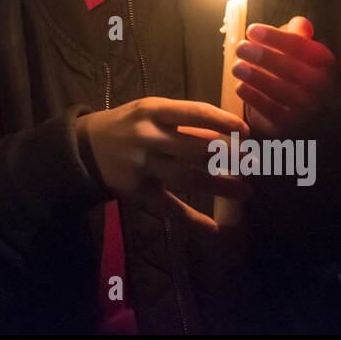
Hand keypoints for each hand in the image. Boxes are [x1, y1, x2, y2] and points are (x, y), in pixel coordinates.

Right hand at [76, 97, 251, 235]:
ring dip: (220, 186)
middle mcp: (147, 136)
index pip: (195, 112)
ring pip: (187, 178)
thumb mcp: (152, 112)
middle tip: (254, 164)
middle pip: (195, 148)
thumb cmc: (129, 124)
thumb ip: (186, 121)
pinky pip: (167, 207)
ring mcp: (141, 165)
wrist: (86, 146)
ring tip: (246, 191)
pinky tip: (213, 229)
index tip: (247, 131)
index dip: (224, 121)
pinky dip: (191, 220)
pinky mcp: (136, 190)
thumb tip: (229, 134)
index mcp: (153, 110)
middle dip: (229, 157)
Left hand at [233, 16, 334, 137]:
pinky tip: (240, 87)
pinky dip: (255, 99)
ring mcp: (307, 107)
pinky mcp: (291, 124)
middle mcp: (321, 85)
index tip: (251, 30)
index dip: (275, 37)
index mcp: (323, 61)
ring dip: (257, 77)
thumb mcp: (297, 50)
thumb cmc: (291, 69)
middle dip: (264, 57)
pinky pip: (272, 111)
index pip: (301, 46)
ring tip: (236, 67)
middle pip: (293, 69)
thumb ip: (298, 34)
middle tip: (240, 47)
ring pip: (283, 92)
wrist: (294, 108)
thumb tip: (300, 24)